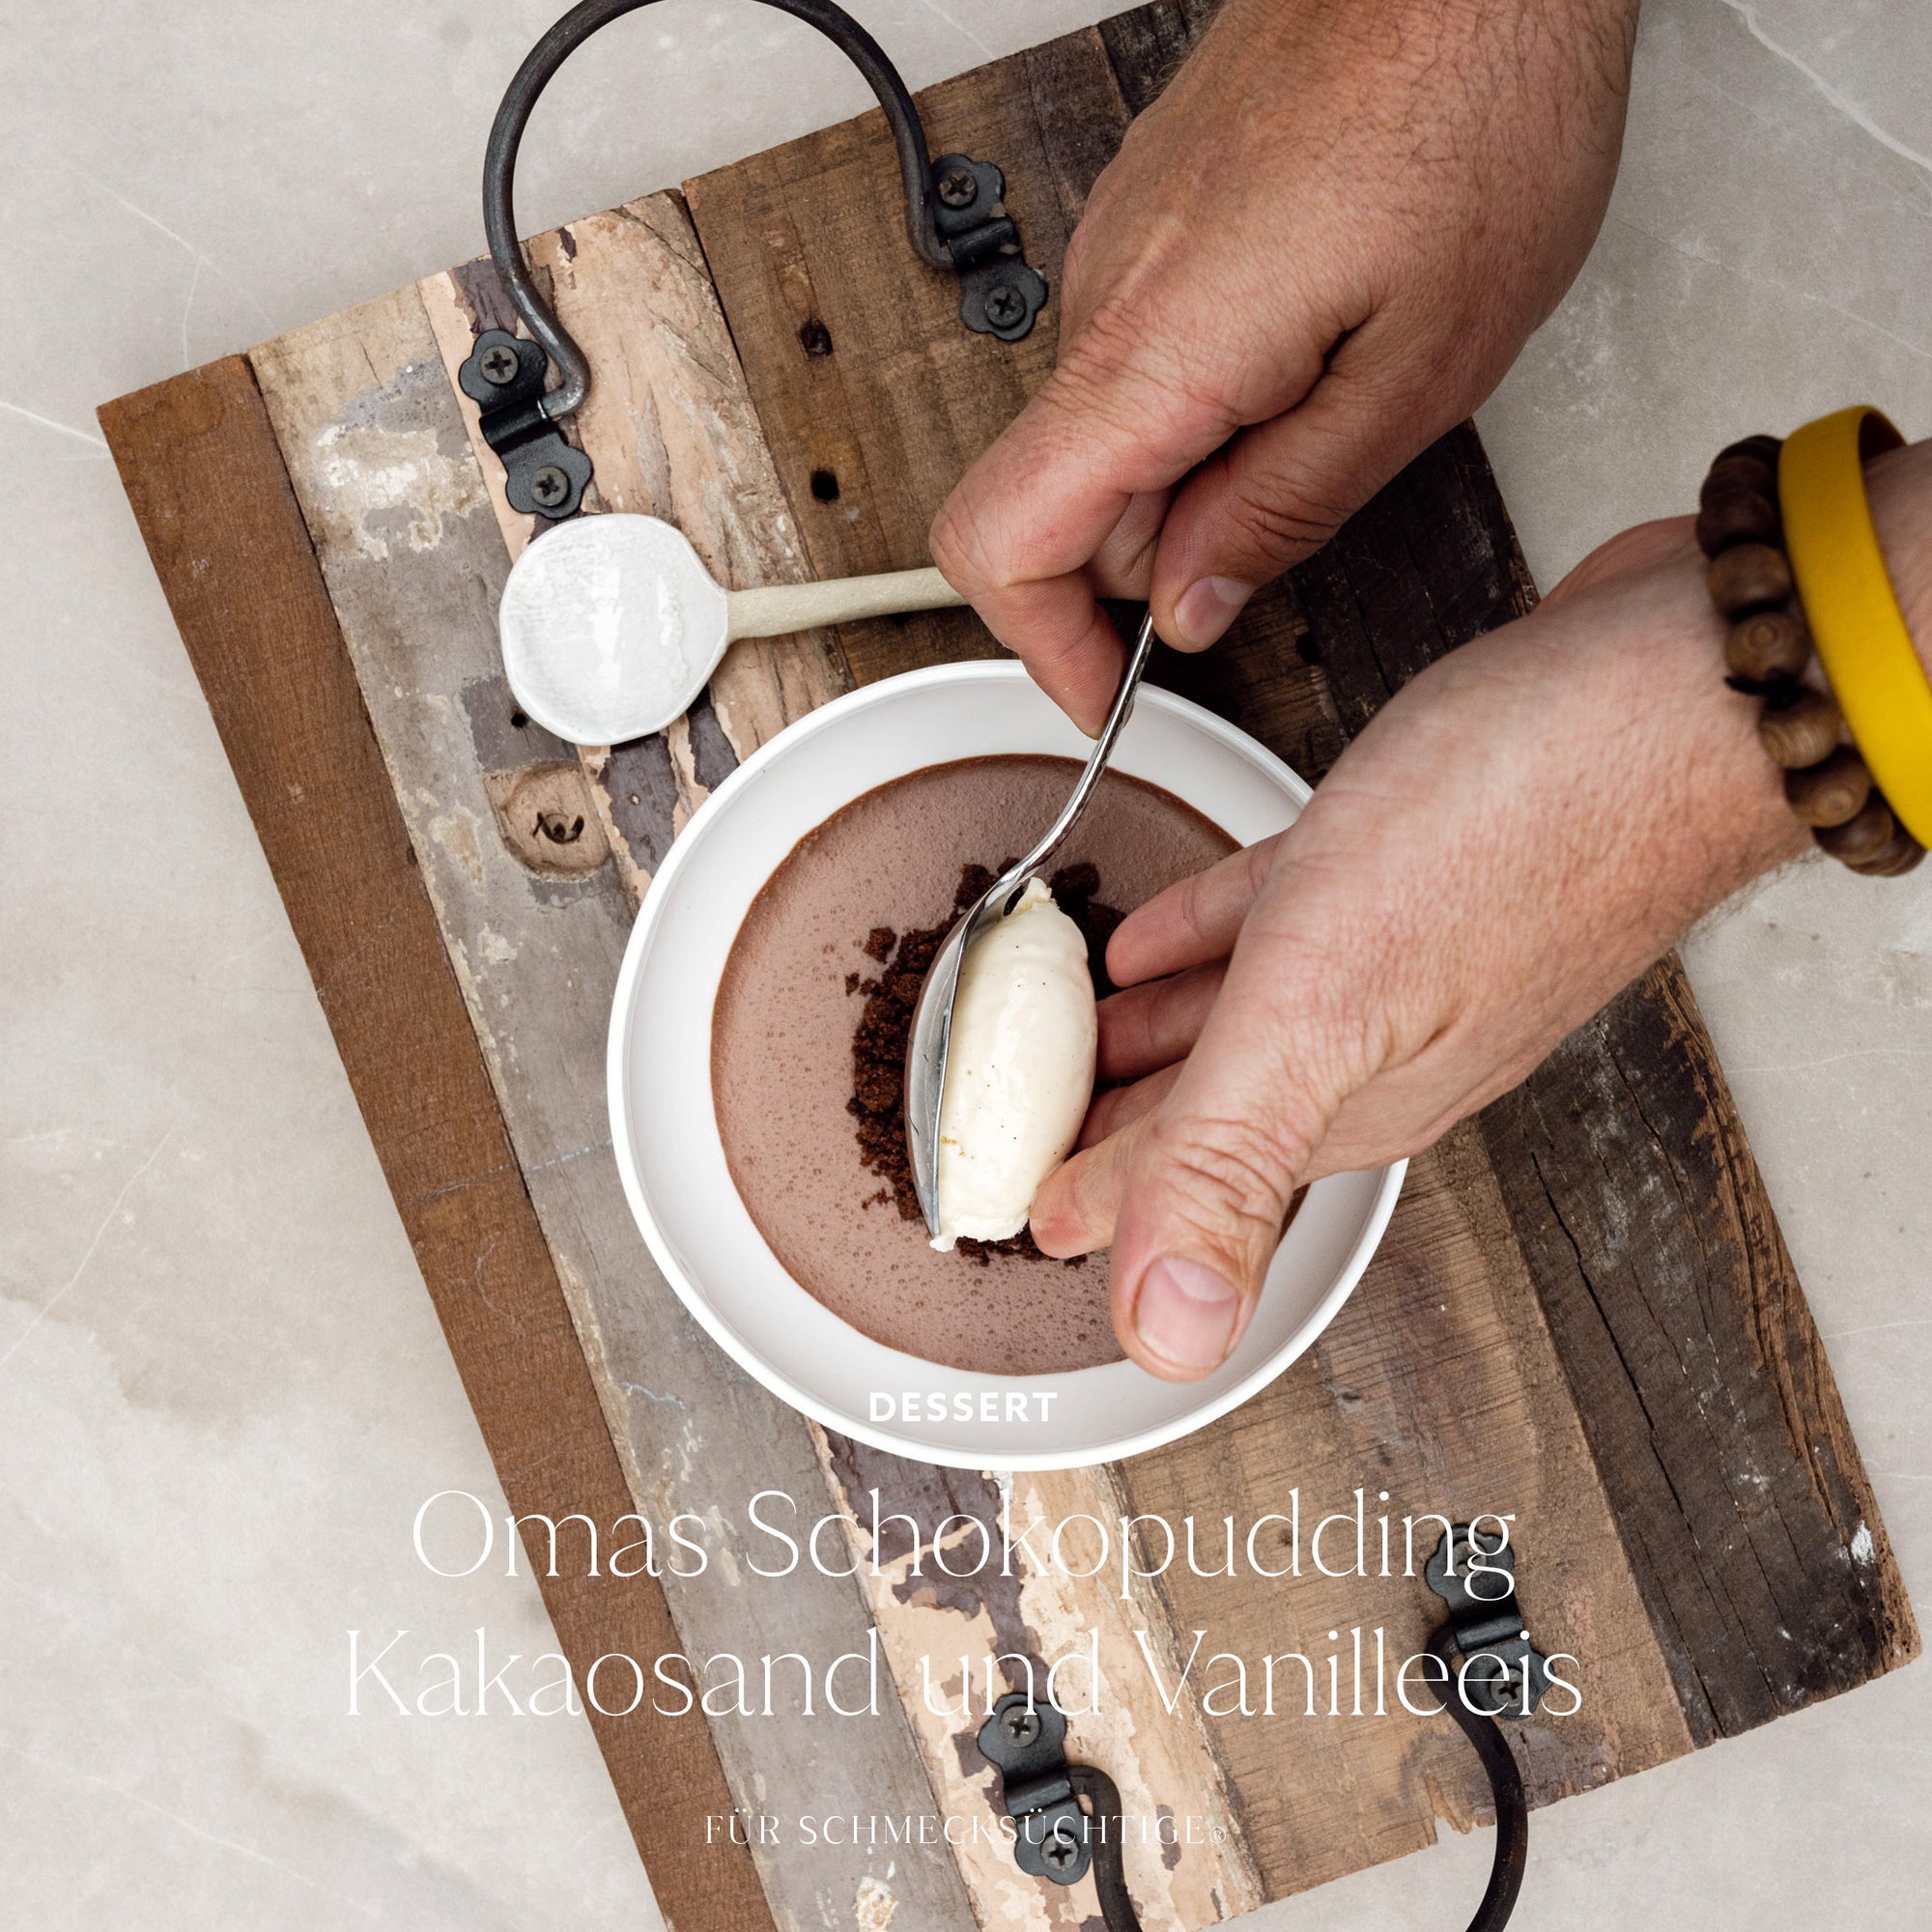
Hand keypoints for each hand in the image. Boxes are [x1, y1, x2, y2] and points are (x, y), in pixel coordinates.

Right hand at [930, 0, 1637, 730]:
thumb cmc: (1479, 110)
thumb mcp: (1420, 370)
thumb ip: (1285, 510)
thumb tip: (1191, 606)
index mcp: (1157, 355)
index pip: (1002, 545)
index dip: (1043, 649)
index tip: (1111, 692)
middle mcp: (1107, 300)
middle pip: (1057, 507)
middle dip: (1154, 566)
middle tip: (1275, 548)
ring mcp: (1119, 251)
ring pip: (1106, 437)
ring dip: (1192, 477)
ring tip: (1326, 418)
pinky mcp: (1154, 220)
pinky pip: (1140, 360)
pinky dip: (1202, 404)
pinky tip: (1309, 356)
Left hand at [1028, 516, 1817, 1380]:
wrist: (1687, 684)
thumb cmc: (1529, 823)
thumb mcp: (1327, 1004)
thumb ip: (1229, 1160)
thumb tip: (1162, 1333)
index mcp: (1347, 1099)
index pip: (1182, 1184)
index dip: (1089, 1202)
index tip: (1015, 1215)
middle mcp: (1374, 1045)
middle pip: (1201, 1109)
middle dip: (1110, 1126)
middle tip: (1028, 1129)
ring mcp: (1398, 959)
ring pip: (1237, 1022)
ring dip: (1154, 1040)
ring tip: (1079, 1040)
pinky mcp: (1410, 868)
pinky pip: (1276, 924)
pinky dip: (1207, 939)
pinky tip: (1165, 934)